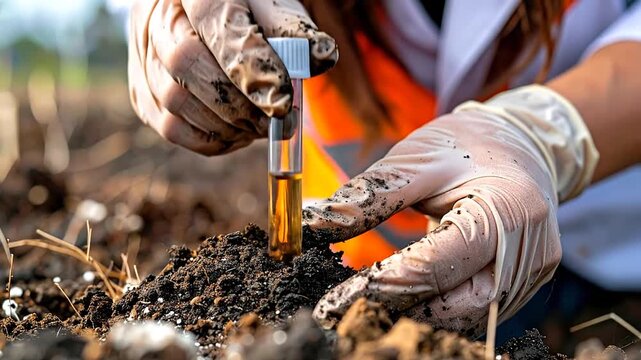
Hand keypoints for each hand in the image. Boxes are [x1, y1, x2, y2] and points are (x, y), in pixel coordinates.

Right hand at [128, 0, 336, 154]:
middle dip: (239, 104)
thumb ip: (289, 27)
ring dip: (225, 125)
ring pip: (173, 100)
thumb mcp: (268, 2)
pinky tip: (237, 134)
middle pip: (186, 65)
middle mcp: (156, 18)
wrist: (204, 13)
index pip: (217, 26)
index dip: (252, 69)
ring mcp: (142, 56)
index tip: (283, 101)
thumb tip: (319, 57)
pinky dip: (208, 140)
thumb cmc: (244, 8)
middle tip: (277, 121)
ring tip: (260, 127)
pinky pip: (168, 127)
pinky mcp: (141, 91)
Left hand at [306, 85, 598, 333]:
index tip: (334, 300)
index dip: (381, 285)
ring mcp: (530, 274)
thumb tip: (317, 224)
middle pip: (455, 304)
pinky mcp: (524, 284)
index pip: (434, 266)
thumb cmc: (467, 145)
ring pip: (467, 317)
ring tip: (372, 305)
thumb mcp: (416, 159)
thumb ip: (370, 196)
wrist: (522, 144)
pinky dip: (440, 309)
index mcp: (504, 211)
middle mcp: (527, 252)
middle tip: (348, 308)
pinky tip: (407, 301)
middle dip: (398, 309)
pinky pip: (477, 310)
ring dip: (418, 315)